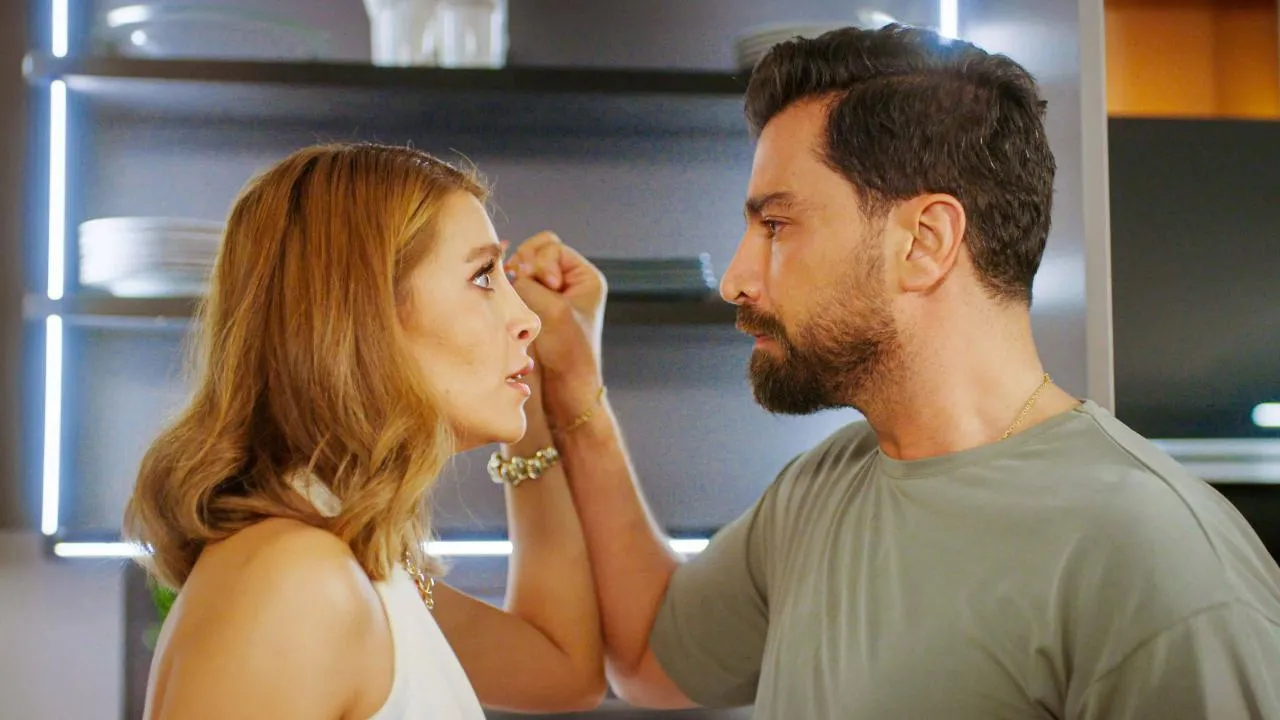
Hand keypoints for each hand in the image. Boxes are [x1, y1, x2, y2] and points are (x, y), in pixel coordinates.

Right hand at [505, 232, 605, 382]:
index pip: (551, 247)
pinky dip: (509, 292)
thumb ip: (528, 283)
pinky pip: (514, 288)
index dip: (542, 262)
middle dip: (524, 265)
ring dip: (515, 279)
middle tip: (525, 286)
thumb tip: (506, 272)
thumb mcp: (553, 309)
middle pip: (534, 252)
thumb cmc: (570, 351)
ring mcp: (547, 296)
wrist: (566, 389)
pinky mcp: (531, 310)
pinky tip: (510, 305)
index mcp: (583, 277)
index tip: (550, 286)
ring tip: (519, 299)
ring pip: (521, 270)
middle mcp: (566, 282)